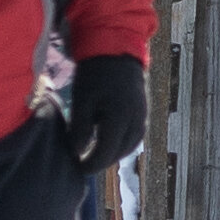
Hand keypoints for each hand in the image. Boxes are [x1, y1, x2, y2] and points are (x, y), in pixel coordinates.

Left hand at [60, 54, 152, 173]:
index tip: (75, 168)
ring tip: (94, 156)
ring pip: (129, 147)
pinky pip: (134, 137)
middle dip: (101, 162)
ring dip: (112, 154)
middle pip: (119, 153)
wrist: (118, 52)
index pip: (105, 153)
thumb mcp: (82, 101)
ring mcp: (143, 117)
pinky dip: (121, 144)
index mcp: (120, 118)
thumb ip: (79, 129)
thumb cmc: (96, 75)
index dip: (90, 165)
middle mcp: (136, 121)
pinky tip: (108, 143)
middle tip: (82, 164)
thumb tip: (76, 154)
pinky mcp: (144, 113)